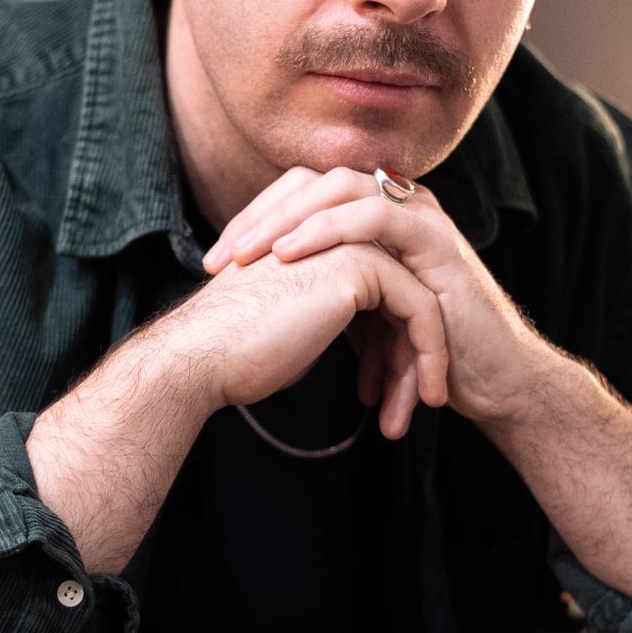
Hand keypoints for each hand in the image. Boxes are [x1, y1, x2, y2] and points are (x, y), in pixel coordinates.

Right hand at [157, 238, 449, 439]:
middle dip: (414, 348)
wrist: (201, 357)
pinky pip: (420, 309)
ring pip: (418, 298)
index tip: (394, 385)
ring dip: (427, 356)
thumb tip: (366, 340)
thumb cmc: (235, 351)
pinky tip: (427, 396)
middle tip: (420, 399)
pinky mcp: (360, 264)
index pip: (381, 284)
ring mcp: (348, 239)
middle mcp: (334, 227)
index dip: (392, 339)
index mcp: (317, 236)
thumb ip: (329, 313)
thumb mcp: (294, 324)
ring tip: (425, 404)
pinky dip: (430, 354)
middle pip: (403, 289)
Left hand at [202, 165, 541, 429]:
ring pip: (342, 189)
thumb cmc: (426, 357)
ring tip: (246, 256)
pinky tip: (292, 255)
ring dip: (286, 220)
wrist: (491, 384)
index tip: (214, 262)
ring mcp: (420, 217)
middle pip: (315, 182)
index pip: (304, 194)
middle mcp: (398, 205)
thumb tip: (258, 303)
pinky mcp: (437, 240)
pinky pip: (376, 215)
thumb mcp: (361, 320)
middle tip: (217, 258)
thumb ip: (324, 293)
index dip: (255, 220)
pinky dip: (329, 231)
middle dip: (259, 217)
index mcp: (375, 218)